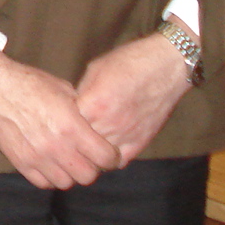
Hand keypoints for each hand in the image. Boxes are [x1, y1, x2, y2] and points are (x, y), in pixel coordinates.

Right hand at [0, 50, 120, 187]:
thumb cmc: (30, 84)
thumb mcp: (64, 90)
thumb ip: (83, 112)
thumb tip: (98, 126)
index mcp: (71, 126)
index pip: (105, 157)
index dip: (111, 156)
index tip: (108, 152)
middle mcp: (56, 146)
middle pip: (88, 176)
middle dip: (92, 167)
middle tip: (88, 157)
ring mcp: (37, 157)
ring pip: (66, 183)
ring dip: (70, 173)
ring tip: (67, 160)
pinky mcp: (20, 163)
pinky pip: (43, 183)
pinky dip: (50, 176)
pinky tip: (50, 163)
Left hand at [74, 23, 193, 165]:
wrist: (165, 67)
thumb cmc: (128, 63)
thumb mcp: (94, 71)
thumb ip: (81, 93)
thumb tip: (70, 109)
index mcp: (94, 104)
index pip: (67, 125)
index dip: (62, 122)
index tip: (59, 121)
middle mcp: (109, 124)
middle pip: (81, 144)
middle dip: (74, 140)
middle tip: (69, 137)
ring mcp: (126, 136)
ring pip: (98, 157)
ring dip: (90, 152)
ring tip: (84, 144)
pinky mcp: (141, 143)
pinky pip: (119, 161)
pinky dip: (110, 158)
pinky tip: (105, 148)